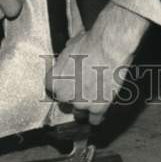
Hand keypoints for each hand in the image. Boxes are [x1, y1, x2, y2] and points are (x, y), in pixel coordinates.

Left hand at [46, 2, 149, 124]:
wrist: (109, 46)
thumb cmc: (91, 42)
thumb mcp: (71, 44)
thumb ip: (67, 54)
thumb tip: (68, 50)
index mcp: (54, 80)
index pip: (51, 89)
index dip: (61, 84)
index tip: (68, 81)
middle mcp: (64, 94)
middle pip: (64, 102)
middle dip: (72, 95)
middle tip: (83, 85)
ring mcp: (80, 103)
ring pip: (79, 113)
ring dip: (85, 106)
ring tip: (94, 95)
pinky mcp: (98, 108)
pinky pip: (95, 120)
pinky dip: (98, 116)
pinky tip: (101, 109)